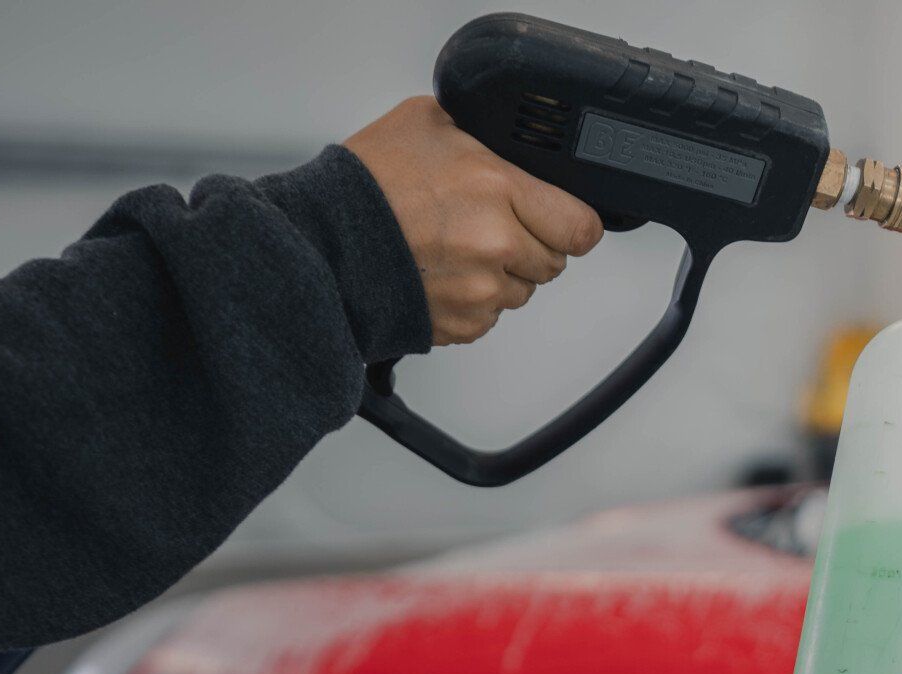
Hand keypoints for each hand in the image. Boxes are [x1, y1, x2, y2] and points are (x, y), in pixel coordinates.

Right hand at [345, 97, 603, 345]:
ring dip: (502, 274)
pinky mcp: (463, 324)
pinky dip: (474, 300)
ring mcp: (481, 290)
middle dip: (531, 244)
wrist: (320, 243)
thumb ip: (482, 132)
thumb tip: (512, 141)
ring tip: (457, 249)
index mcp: (496, 188)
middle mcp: (495, 244)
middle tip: (491, 227)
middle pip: (554, 262)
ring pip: (522, 291)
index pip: (581, 227)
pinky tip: (441, 274)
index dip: (573, 224)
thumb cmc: (366, 183)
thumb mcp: (428, 122)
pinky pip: (490, 316)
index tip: (562, 220)